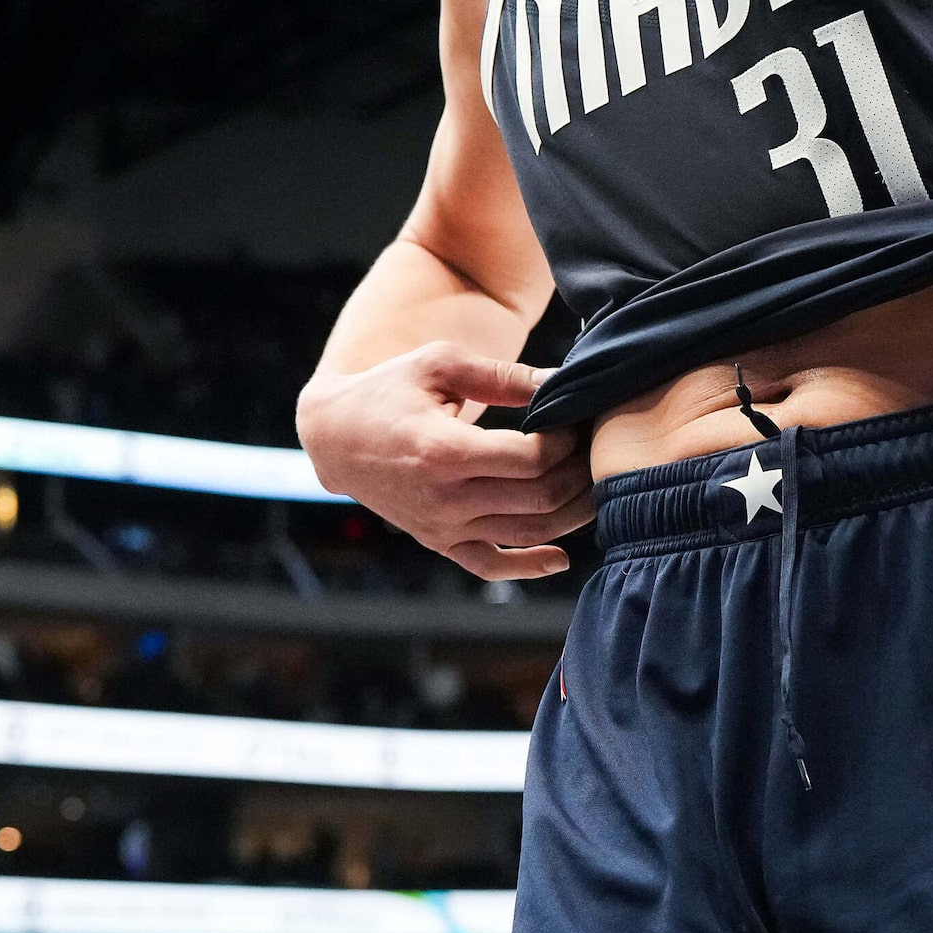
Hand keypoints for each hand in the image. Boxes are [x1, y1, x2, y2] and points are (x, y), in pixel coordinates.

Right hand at [294, 343, 591, 580]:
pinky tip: (562, 557)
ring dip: (573, 514)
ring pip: (527, 533)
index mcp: (443, 450)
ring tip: (595, 484)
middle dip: (579, 473)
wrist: (336, 435)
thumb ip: (505, 376)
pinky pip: (490, 567)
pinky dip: (529, 566)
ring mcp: (441, 527)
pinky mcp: (438, 542)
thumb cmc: (391, 389)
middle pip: (538, 497)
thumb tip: (564, 382)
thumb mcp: (441, 365)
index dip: (566, 441)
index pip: (530, 459)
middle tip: (595, 447)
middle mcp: (443, 498)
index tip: (576, 420)